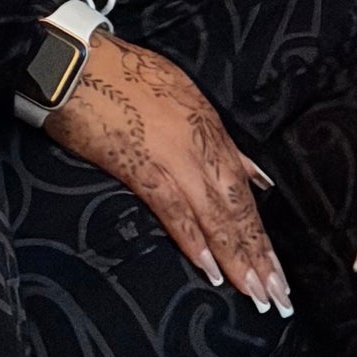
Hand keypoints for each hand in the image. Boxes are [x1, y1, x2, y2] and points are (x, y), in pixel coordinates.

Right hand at [45, 33, 289, 313]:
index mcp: (208, 127)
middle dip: (259, 255)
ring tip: (257, 294)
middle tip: (280, 296)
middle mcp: (199, 145)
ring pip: (214, 214)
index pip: (244, 189)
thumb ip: (216, 137)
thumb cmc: (121, 71)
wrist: (76, 60)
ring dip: (237, 258)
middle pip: (237, 208)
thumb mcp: (181, 94)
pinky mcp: (138, 166)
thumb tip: (252, 172)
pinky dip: (193, 240)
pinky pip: (173, 209)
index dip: (260, 232)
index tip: (275, 267)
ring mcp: (172, 157)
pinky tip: (210, 269)